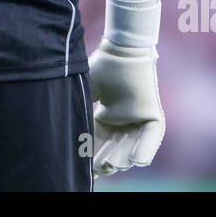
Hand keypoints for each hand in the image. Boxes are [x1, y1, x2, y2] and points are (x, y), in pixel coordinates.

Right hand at [88, 37, 165, 175]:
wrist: (121, 49)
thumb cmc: (102, 67)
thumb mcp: (86, 92)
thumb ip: (79, 111)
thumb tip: (62, 131)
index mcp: (106, 117)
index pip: (98, 142)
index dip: (91, 154)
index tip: (83, 165)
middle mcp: (123, 122)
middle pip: (114, 149)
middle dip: (105, 161)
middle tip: (97, 167)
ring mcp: (138, 120)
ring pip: (130, 147)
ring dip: (121, 158)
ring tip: (111, 164)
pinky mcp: (152, 115)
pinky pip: (150, 137)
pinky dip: (145, 149)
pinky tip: (136, 161)